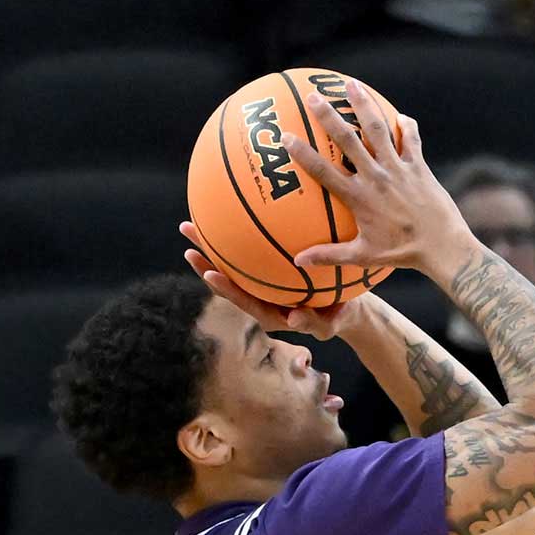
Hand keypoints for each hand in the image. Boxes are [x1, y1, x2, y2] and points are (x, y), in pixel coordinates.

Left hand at [182, 228, 363, 340]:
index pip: (244, 300)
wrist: (346, 308)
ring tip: (191, 223)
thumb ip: (316, 323)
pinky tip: (227, 211)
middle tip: (188, 240)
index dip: (226, 288)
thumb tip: (295, 319)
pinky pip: (249, 253)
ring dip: (210, 245)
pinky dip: (236, 235)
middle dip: (206, 261)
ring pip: (232, 265)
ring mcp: (263, 284)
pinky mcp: (270, 270)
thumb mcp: (333, 323)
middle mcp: (260, 298)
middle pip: (228, 279)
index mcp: (270, 314)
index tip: (210, 272)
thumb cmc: (340, 315)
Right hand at [290, 90, 475, 285]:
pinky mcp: (419, 167)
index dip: (302, 153)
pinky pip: (411, 139)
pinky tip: (399, 115)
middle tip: (311, 95)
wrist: (444, 248)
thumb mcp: (364, 256)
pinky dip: (406, 125)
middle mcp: (376, 178)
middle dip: (327, 116)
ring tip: (350, 84)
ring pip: (378, 130)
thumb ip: (329, 256)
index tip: (285, 137)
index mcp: (358, 197)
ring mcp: (398, 169)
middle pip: (347, 140)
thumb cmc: (402, 254)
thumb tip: (298, 263)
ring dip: (363, 105)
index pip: (323, 171)